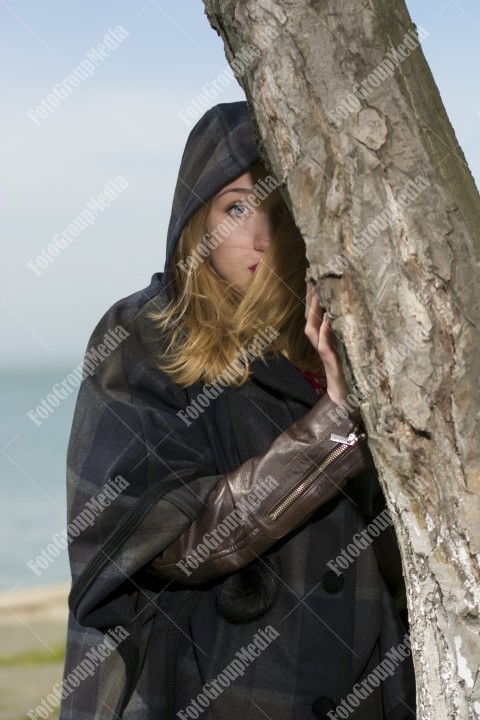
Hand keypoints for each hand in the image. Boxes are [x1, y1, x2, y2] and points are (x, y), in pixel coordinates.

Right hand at [304, 279, 356, 412]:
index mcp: (323, 334)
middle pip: (309, 314)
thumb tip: (351, 303)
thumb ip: (345, 325)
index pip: (314, 310)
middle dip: (309, 295)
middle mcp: (318, 340)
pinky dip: (326, 330)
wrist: (346, 391)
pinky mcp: (330, 360)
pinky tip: (328, 318)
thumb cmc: (348, 365)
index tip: (313, 271)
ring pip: (312, 327)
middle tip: (311, 274)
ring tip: (317, 291)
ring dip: (314, 310)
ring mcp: (322, 350)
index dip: (312, 292)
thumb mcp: (347, 341)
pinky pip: (325, 343)